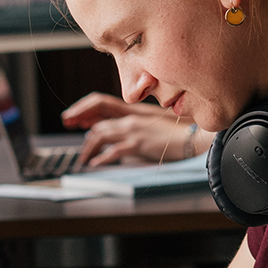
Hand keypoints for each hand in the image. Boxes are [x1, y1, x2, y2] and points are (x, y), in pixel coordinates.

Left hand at [63, 94, 209, 165]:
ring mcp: (134, 130)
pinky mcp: (139, 143)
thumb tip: (123, 137)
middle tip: (72, 137)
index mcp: (134, 110)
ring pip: (101, 135)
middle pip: (98, 121)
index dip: (84, 109)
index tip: (73, 118)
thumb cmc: (180, 131)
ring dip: (88, 148)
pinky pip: (113, 151)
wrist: (195, 136)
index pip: (102, 103)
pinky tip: (96, 164)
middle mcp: (131, 117)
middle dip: (81, 128)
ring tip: (84, 159)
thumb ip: (137, 126)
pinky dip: (102, 158)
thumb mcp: (155, 124)